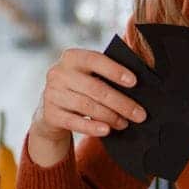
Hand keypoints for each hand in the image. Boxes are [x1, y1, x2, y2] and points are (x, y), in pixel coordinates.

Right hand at [29, 48, 147, 151]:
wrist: (52, 110)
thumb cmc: (80, 89)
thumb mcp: (89, 76)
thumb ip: (107, 75)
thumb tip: (137, 85)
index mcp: (71, 58)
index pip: (94, 60)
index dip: (114, 70)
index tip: (134, 82)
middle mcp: (58, 73)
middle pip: (95, 88)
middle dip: (120, 102)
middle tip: (139, 114)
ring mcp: (51, 94)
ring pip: (86, 106)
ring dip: (110, 116)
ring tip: (125, 123)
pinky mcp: (50, 114)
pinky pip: (74, 122)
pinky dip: (92, 127)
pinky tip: (106, 130)